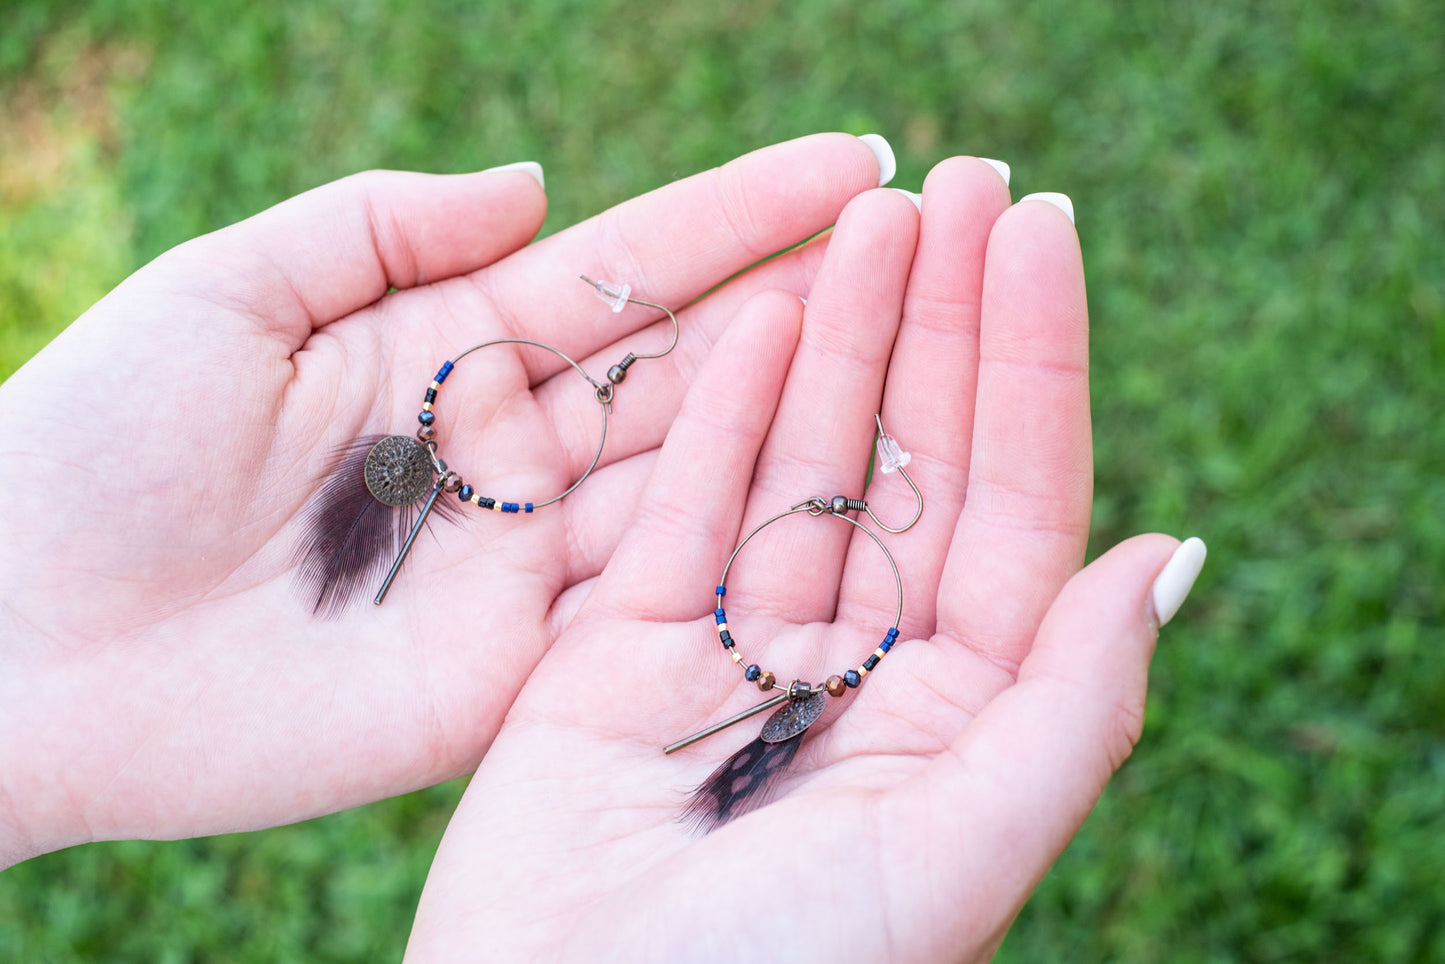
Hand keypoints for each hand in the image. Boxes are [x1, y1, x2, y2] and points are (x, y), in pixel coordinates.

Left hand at [0, 133, 890, 866]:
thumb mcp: (227, 291)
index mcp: (444, 344)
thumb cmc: (89, 447)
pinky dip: (738, 545)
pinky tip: (837, 491)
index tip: (854, 160)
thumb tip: (538, 185)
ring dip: (806, 411)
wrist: (22, 645)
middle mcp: (508, 446)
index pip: (627, 265)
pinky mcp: (516, 666)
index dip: (741, 210)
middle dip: (812, 300)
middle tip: (934, 240)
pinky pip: (645, 592)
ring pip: (692, 471)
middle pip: (686, 361)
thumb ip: (383, 227)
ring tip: (928, 345)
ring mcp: (523, 557)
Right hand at [407, 162, 1200, 960]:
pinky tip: (760, 311)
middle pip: (913, 460)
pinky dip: (718, 412)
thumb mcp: (962, 853)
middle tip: (956, 181)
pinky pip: (680, 506)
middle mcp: (856, 668)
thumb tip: (1168, 557)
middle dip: (940, 320)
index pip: (1014, 506)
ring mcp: (735, 648)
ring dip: (838, 335)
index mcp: (955, 715)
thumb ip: (1069, 710)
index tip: (1038, 230)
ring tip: (867, 211)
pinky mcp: (620, 645)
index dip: (1033, 365)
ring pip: (802, 463)